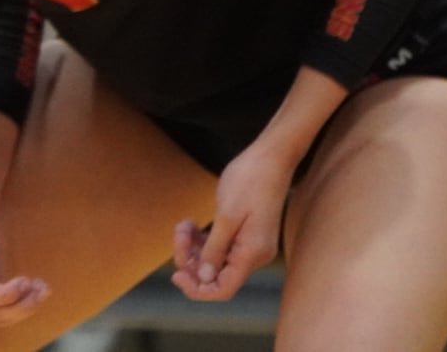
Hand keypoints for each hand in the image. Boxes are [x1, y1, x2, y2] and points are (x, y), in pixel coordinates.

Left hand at [171, 144, 293, 301]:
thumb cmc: (250, 180)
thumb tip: (204, 279)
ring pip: (214, 259)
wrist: (270, 157)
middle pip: (215, 274)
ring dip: (193, 246)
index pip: (223, 288)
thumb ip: (215, 249)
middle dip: (191, 259)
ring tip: (184, 224)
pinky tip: (191, 224)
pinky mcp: (244, 233)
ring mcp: (249, 244)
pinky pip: (219, 246)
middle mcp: (253, 255)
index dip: (198, 289)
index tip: (176, 275)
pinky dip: (202, 238)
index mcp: (251, 254)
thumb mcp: (227, 215)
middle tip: (179, 232)